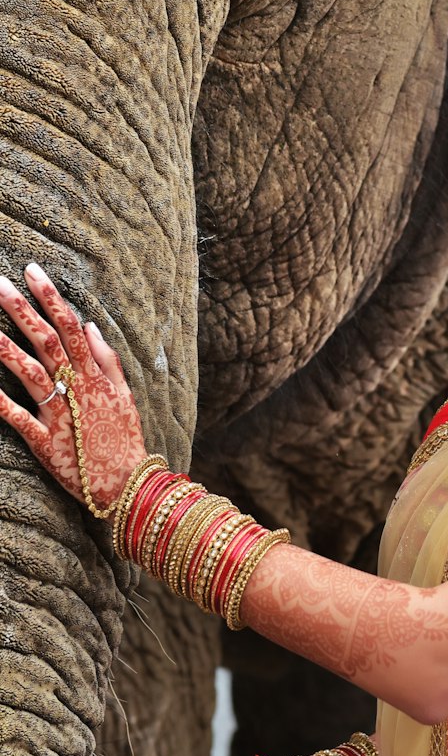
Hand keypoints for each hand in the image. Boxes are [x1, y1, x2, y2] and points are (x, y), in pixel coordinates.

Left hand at [0, 264, 146, 511]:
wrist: (127, 484)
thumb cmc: (124, 438)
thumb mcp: (124, 393)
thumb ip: (106, 358)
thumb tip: (88, 325)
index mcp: (94, 374)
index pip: (69, 325)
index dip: (50, 297)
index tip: (32, 271)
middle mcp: (76, 388)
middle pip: (46, 341)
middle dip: (21, 310)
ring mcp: (60, 414)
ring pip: (30, 373)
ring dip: (5, 348)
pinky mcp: (45, 442)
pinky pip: (17, 419)